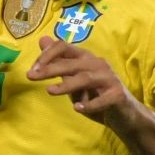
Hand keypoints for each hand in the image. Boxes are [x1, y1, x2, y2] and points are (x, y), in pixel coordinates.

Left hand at [28, 35, 142, 125]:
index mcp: (86, 58)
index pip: (64, 47)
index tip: (32, 69)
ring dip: (66, 85)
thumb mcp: (74, 77)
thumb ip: (59, 61)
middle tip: (31, 76)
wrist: (124, 114)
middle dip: (49, 68)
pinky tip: (77, 108)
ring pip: (85, 78)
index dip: (46, 55)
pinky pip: (102, 99)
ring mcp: (109, 79)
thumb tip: (42, 40)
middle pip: (71, 63)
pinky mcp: (117, 95)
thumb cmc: (96, 95)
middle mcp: (97, 64)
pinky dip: (89, 104)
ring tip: (49, 91)